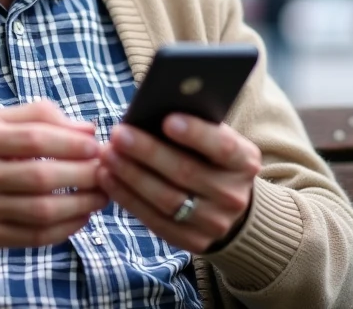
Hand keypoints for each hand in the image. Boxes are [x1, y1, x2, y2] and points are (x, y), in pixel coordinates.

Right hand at [0, 100, 107, 251]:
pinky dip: (65, 229)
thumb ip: (38, 116)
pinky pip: (33, 236)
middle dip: (83, 175)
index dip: (72, 143)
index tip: (98, 146)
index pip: (34, 138)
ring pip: (41, 210)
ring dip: (80, 204)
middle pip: (41, 176)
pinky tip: (81, 217)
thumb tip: (87, 129)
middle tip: (107, 172)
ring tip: (101, 196)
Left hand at [99, 115, 260, 253]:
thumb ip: (193, 126)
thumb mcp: (214, 138)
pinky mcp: (193, 241)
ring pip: (167, 200)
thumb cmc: (210, 158)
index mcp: (245, 162)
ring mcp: (215, 223)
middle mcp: (233, 195)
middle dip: (148, 152)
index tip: (168, 120)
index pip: (223, 147)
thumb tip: (151, 110)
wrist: (228, 204)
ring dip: (132, 176)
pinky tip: (109, 179)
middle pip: (187, 173)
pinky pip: (155, 220)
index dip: (196, 134)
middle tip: (119, 135)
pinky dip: (128, 198)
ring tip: (107, 156)